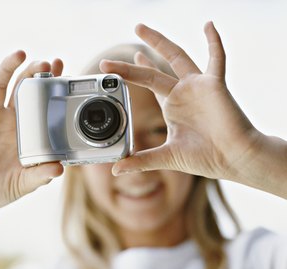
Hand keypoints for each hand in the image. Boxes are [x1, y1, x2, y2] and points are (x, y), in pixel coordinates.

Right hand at [0, 52, 63, 213]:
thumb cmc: (4, 189)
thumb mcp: (26, 183)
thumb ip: (41, 175)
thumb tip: (59, 169)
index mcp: (29, 132)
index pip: (42, 104)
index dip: (50, 87)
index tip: (61, 71)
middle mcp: (11, 120)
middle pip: (24, 89)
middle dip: (35, 73)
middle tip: (46, 63)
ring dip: (8, 68)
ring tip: (19, 54)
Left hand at [100, 22, 262, 181]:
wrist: (232, 158)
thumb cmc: (205, 157)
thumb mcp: (166, 157)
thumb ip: (141, 160)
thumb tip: (115, 170)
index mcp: (171, 107)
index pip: (149, 87)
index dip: (131, 77)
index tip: (113, 70)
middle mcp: (182, 94)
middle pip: (153, 72)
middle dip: (131, 65)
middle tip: (108, 59)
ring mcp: (198, 87)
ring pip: (176, 57)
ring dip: (158, 42)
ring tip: (139, 28)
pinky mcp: (215, 85)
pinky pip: (217, 58)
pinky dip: (214, 42)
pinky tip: (208, 26)